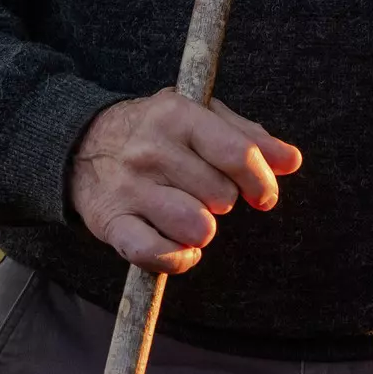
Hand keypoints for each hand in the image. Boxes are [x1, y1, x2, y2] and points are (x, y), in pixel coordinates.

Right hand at [68, 89, 302, 274]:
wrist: (81, 143)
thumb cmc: (156, 131)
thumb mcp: (200, 117)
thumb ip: (249, 136)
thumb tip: (291, 160)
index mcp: (177, 115)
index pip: (237, 154)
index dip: (261, 181)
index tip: (264, 194)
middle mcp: (151, 149)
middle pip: (222, 196)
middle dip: (224, 200)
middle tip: (204, 191)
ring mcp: (129, 187)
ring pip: (196, 227)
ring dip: (202, 229)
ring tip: (190, 214)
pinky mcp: (111, 222)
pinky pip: (155, 254)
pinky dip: (177, 258)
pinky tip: (181, 247)